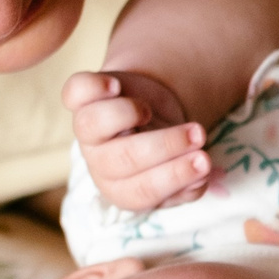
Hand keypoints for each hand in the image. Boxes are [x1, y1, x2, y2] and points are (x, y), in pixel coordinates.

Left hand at [63, 69, 210, 212]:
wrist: (151, 112)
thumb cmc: (169, 148)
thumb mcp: (183, 169)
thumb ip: (191, 182)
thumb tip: (201, 179)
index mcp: (123, 189)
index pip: (142, 191)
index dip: (173, 176)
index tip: (204, 161)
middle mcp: (101, 163)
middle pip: (121, 159)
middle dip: (163, 146)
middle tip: (198, 134)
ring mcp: (87, 131)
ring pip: (90, 126)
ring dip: (123, 115)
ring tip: (149, 111)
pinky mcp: (81, 100)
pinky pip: (74, 92)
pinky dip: (91, 88)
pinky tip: (114, 86)